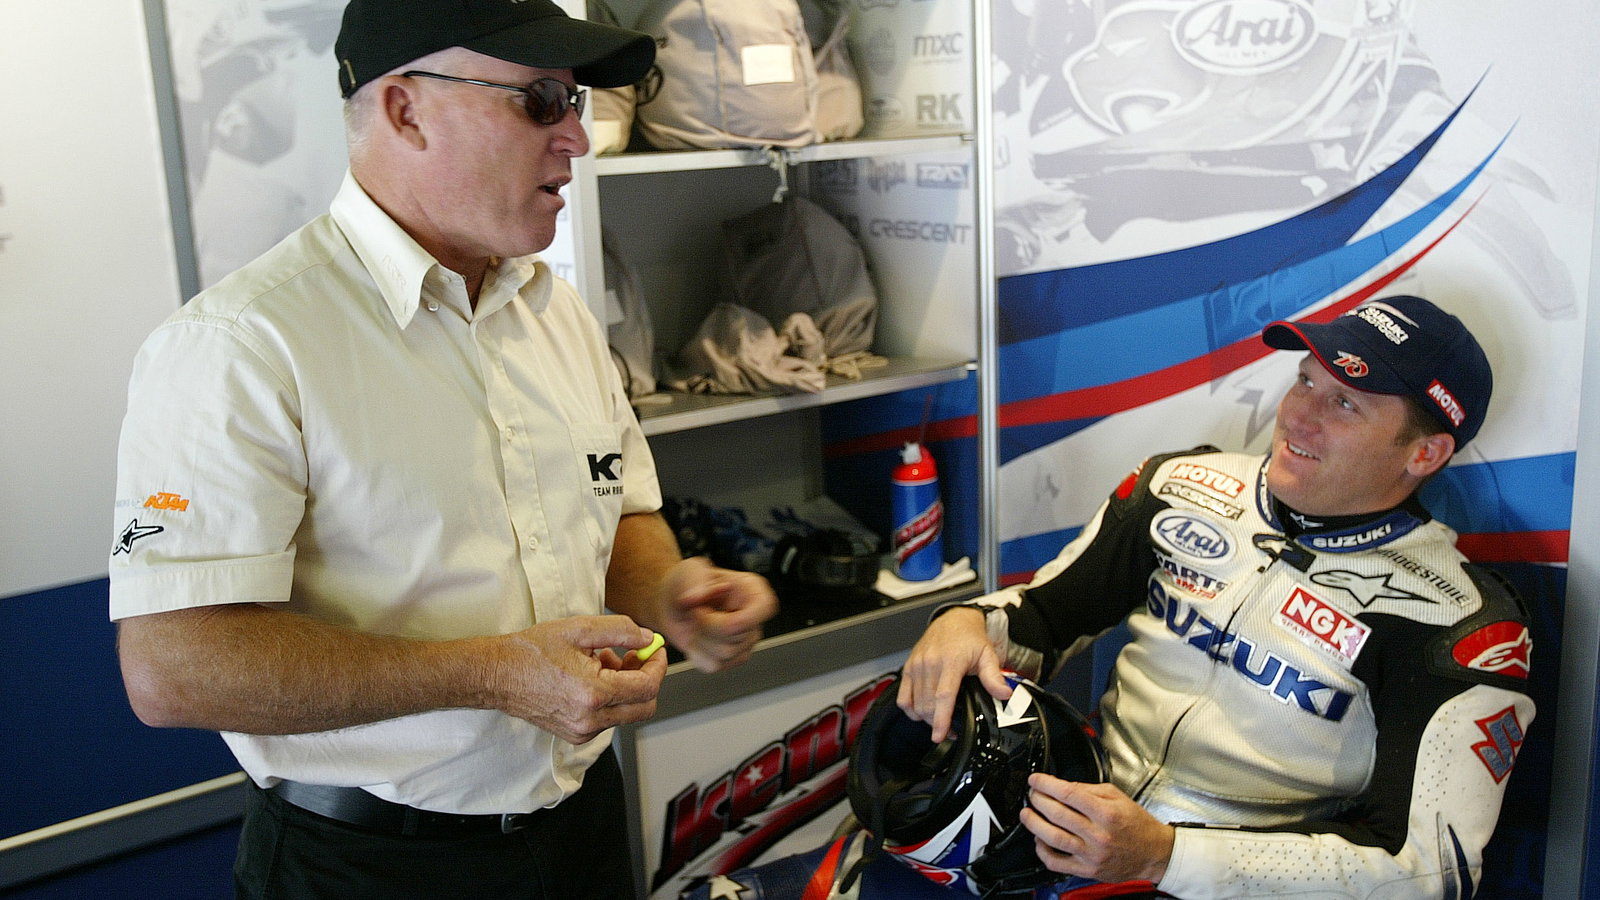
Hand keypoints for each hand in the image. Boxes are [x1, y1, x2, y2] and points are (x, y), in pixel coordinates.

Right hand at [485, 615, 667, 744]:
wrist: (497, 675)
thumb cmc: (532, 651)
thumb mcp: (579, 629)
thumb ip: (621, 631)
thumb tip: (647, 639)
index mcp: (594, 694)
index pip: (647, 687)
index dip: (658, 665)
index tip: (654, 650)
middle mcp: (590, 719)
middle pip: (644, 707)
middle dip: (646, 678)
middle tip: (634, 656)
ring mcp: (582, 731)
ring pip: (626, 713)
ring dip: (625, 687)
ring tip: (602, 660)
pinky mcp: (575, 734)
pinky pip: (608, 718)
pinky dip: (610, 697)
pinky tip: (591, 676)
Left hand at [656, 556, 776, 671]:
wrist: (674, 601)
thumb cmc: (689, 582)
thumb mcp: (690, 570)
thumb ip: (695, 580)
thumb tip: (696, 597)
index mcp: (753, 590)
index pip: (764, 609)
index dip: (740, 618)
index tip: (713, 611)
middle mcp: (754, 618)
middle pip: (737, 636)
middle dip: (706, 625)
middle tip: (697, 610)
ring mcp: (745, 642)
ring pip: (725, 654)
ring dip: (700, 639)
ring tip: (697, 623)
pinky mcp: (731, 659)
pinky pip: (713, 665)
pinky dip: (696, 653)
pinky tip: (696, 638)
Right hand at [896, 606, 1011, 741]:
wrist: (953, 620)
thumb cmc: (969, 638)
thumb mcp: (987, 655)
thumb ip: (994, 676)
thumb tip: (1004, 694)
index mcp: (951, 661)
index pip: (943, 696)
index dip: (941, 719)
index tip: (940, 735)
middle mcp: (930, 663)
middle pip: (928, 704)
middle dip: (936, 723)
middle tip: (950, 731)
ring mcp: (917, 665)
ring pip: (915, 703)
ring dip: (925, 718)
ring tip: (938, 722)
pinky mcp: (908, 667)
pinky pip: (903, 697)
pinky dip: (910, 709)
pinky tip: (921, 712)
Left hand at [1021, 775, 1174, 884]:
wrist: (1154, 853)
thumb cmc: (1137, 825)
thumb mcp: (1117, 797)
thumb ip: (1089, 790)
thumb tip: (1063, 787)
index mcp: (1106, 813)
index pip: (1069, 794)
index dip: (1047, 785)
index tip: (1036, 780)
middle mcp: (1098, 835)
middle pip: (1058, 815)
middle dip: (1038, 801)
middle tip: (1032, 794)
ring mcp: (1092, 854)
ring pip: (1054, 838)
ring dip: (1034, 824)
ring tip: (1027, 814)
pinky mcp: (1088, 870)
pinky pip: (1057, 863)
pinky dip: (1043, 852)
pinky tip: (1039, 841)